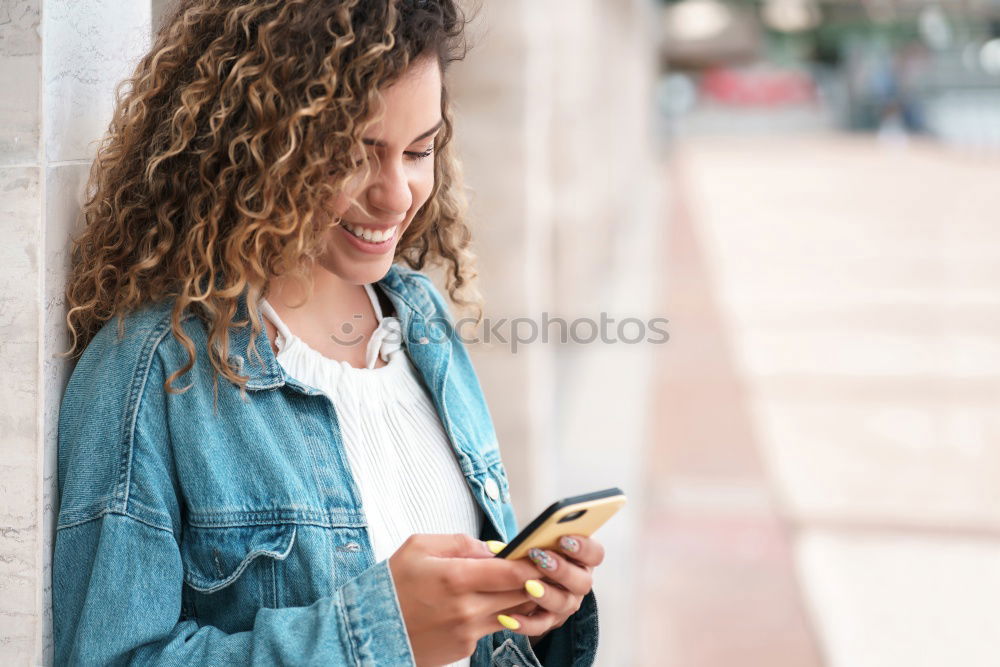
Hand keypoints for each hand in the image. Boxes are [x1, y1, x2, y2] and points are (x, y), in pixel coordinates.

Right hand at [387, 534, 543, 666]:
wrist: (369, 629)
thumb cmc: (392, 584)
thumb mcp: (419, 547)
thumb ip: (461, 543)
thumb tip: (494, 549)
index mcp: (455, 577)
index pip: (512, 572)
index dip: (533, 564)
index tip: (543, 554)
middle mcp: (466, 608)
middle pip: (520, 595)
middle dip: (534, 580)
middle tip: (542, 566)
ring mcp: (467, 631)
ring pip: (512, 613)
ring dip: (520, 598)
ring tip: (516, 582)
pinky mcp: (464, 647)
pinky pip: (491, 627)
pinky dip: (496, 614)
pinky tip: (486, 602)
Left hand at [495, 534, 604, 642]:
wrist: (523, 577)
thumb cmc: (533, 553)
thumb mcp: (536, 541)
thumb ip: (530, 540)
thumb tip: (497, 547)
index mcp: (582, 558)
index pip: (595, 554)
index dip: (583, 548)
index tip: (563, 539)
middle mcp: (579, 583)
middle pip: (583, 582)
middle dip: (563, 571)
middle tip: (543, 560)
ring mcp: (567, 603)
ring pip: (564, 604)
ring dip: (547, 595)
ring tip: (529, 587)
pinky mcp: (550, 620)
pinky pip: (541, 625)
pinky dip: (526, 623)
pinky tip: (510, 618)